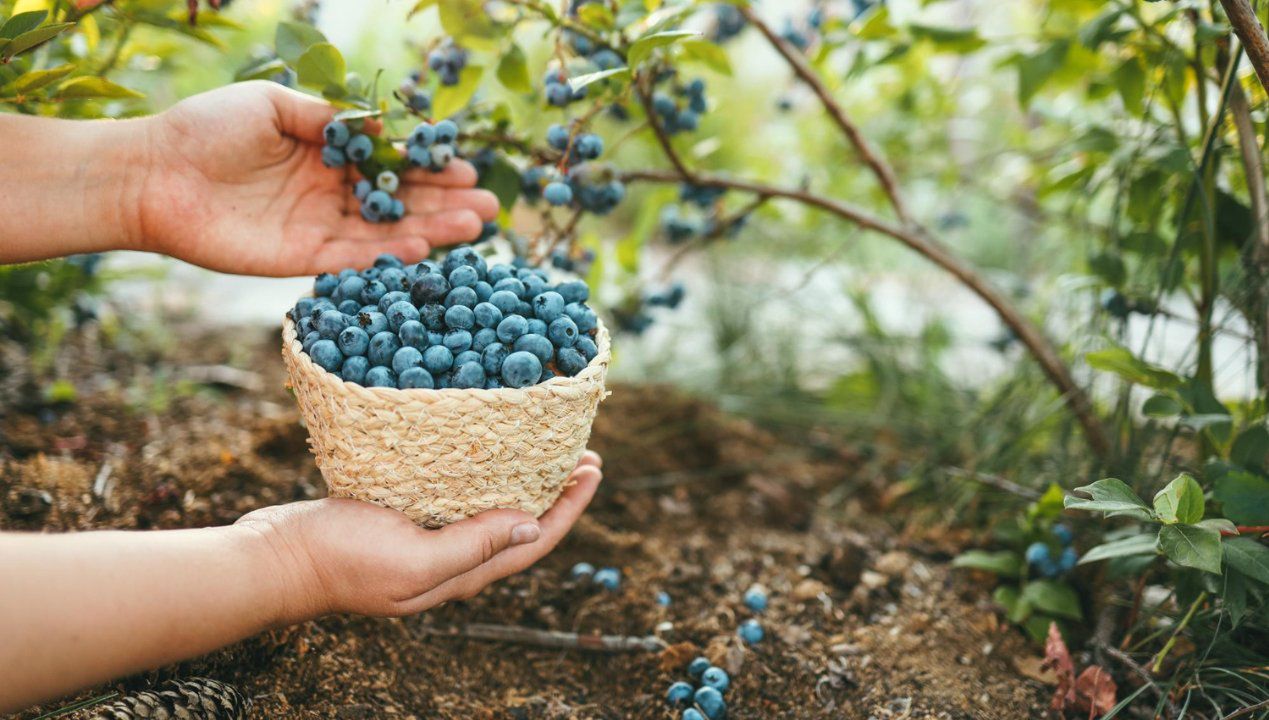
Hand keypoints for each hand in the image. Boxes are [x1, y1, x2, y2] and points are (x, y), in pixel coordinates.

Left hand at [135, 81, 497, 276]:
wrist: (153, 175)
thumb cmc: (206, 129)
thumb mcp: (273, 106)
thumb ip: (330, 118)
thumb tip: (385, 127)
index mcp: (327, 154)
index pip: (390, 163)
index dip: (429, 165)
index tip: (466, 165)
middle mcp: (330, 193)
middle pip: (400, 202)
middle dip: (446, 203)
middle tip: (490, 205)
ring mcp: (319, 228)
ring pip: (387, 233)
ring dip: (433, 231)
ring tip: (476, 225)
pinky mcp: (302, 259)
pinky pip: (356, 259)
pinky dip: (390, 254)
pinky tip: (426, 246)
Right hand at [235, 452, 602, 619]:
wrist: (276, 558)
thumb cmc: (341, 561)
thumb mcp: (413, 558)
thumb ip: (471, 547)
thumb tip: (532, 525)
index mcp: (462, 574)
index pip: (535, 540)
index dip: (571, 508)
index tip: (594, 468)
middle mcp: (452, 561)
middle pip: (521, 526)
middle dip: (558, 494)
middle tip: (582, 454)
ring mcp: (427, 541)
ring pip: (491, 511)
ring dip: (524, 482)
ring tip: (545, 451)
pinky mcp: (403, 519)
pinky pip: (456, 498)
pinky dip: (482, 475)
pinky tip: (483, 453)